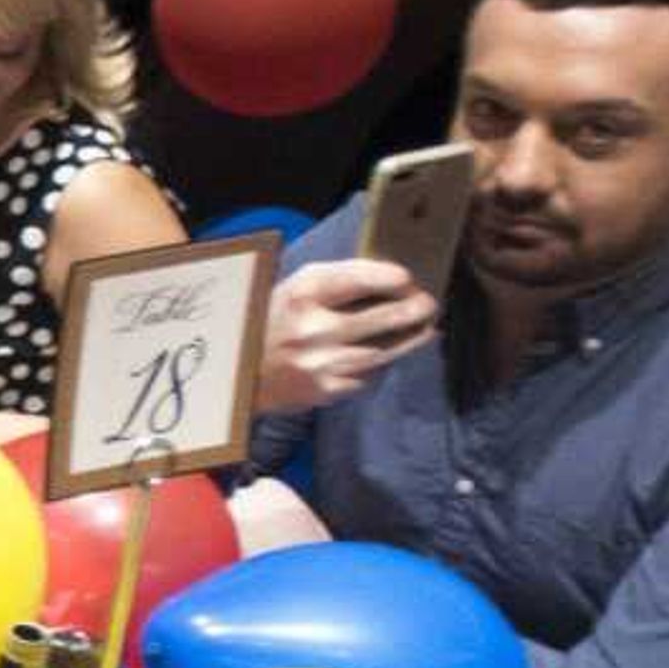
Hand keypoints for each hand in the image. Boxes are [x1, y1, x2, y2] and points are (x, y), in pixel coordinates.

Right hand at [257, 257, 436, 414]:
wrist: (239, 371)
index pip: (364, 278)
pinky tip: (390, 355)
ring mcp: (321, 362)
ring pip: (385, 350)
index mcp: (302, 293)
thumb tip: (393, 279)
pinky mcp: (326, 389)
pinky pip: (369, 375)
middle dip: (415, 308)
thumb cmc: (273, 321)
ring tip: (427, 330)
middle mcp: (313, 328)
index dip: (396, 278)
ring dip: (411, 339)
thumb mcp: (295, 289)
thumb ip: (338, 280)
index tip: (409, 279)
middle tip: (429, 305)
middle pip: (384, 316)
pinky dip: (383, 365)